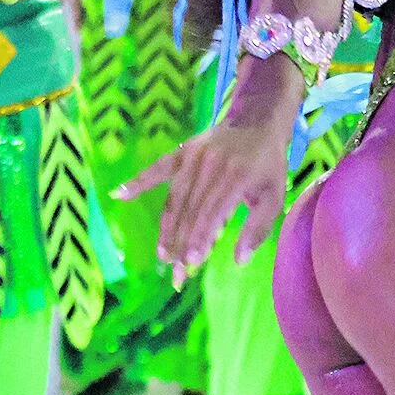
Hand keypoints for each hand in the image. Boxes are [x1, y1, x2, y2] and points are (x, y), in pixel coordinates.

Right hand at [116, 113, 294, 284]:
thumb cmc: (267, 167)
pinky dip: (139, 181)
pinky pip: (158, 168)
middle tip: (175, 274)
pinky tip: (119, 195)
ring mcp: (194, 157)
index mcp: (236, 176)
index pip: (213, 213)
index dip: (200, 238)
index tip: (191, 263)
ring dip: (166, 228)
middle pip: (191, 211)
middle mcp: (212, 165)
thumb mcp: (274, 197)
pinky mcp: (183, 151)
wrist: (258, 121)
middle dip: (182, 243)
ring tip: (162, 255)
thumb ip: (258, 228)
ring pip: (175, 197)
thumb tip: (239, 260)